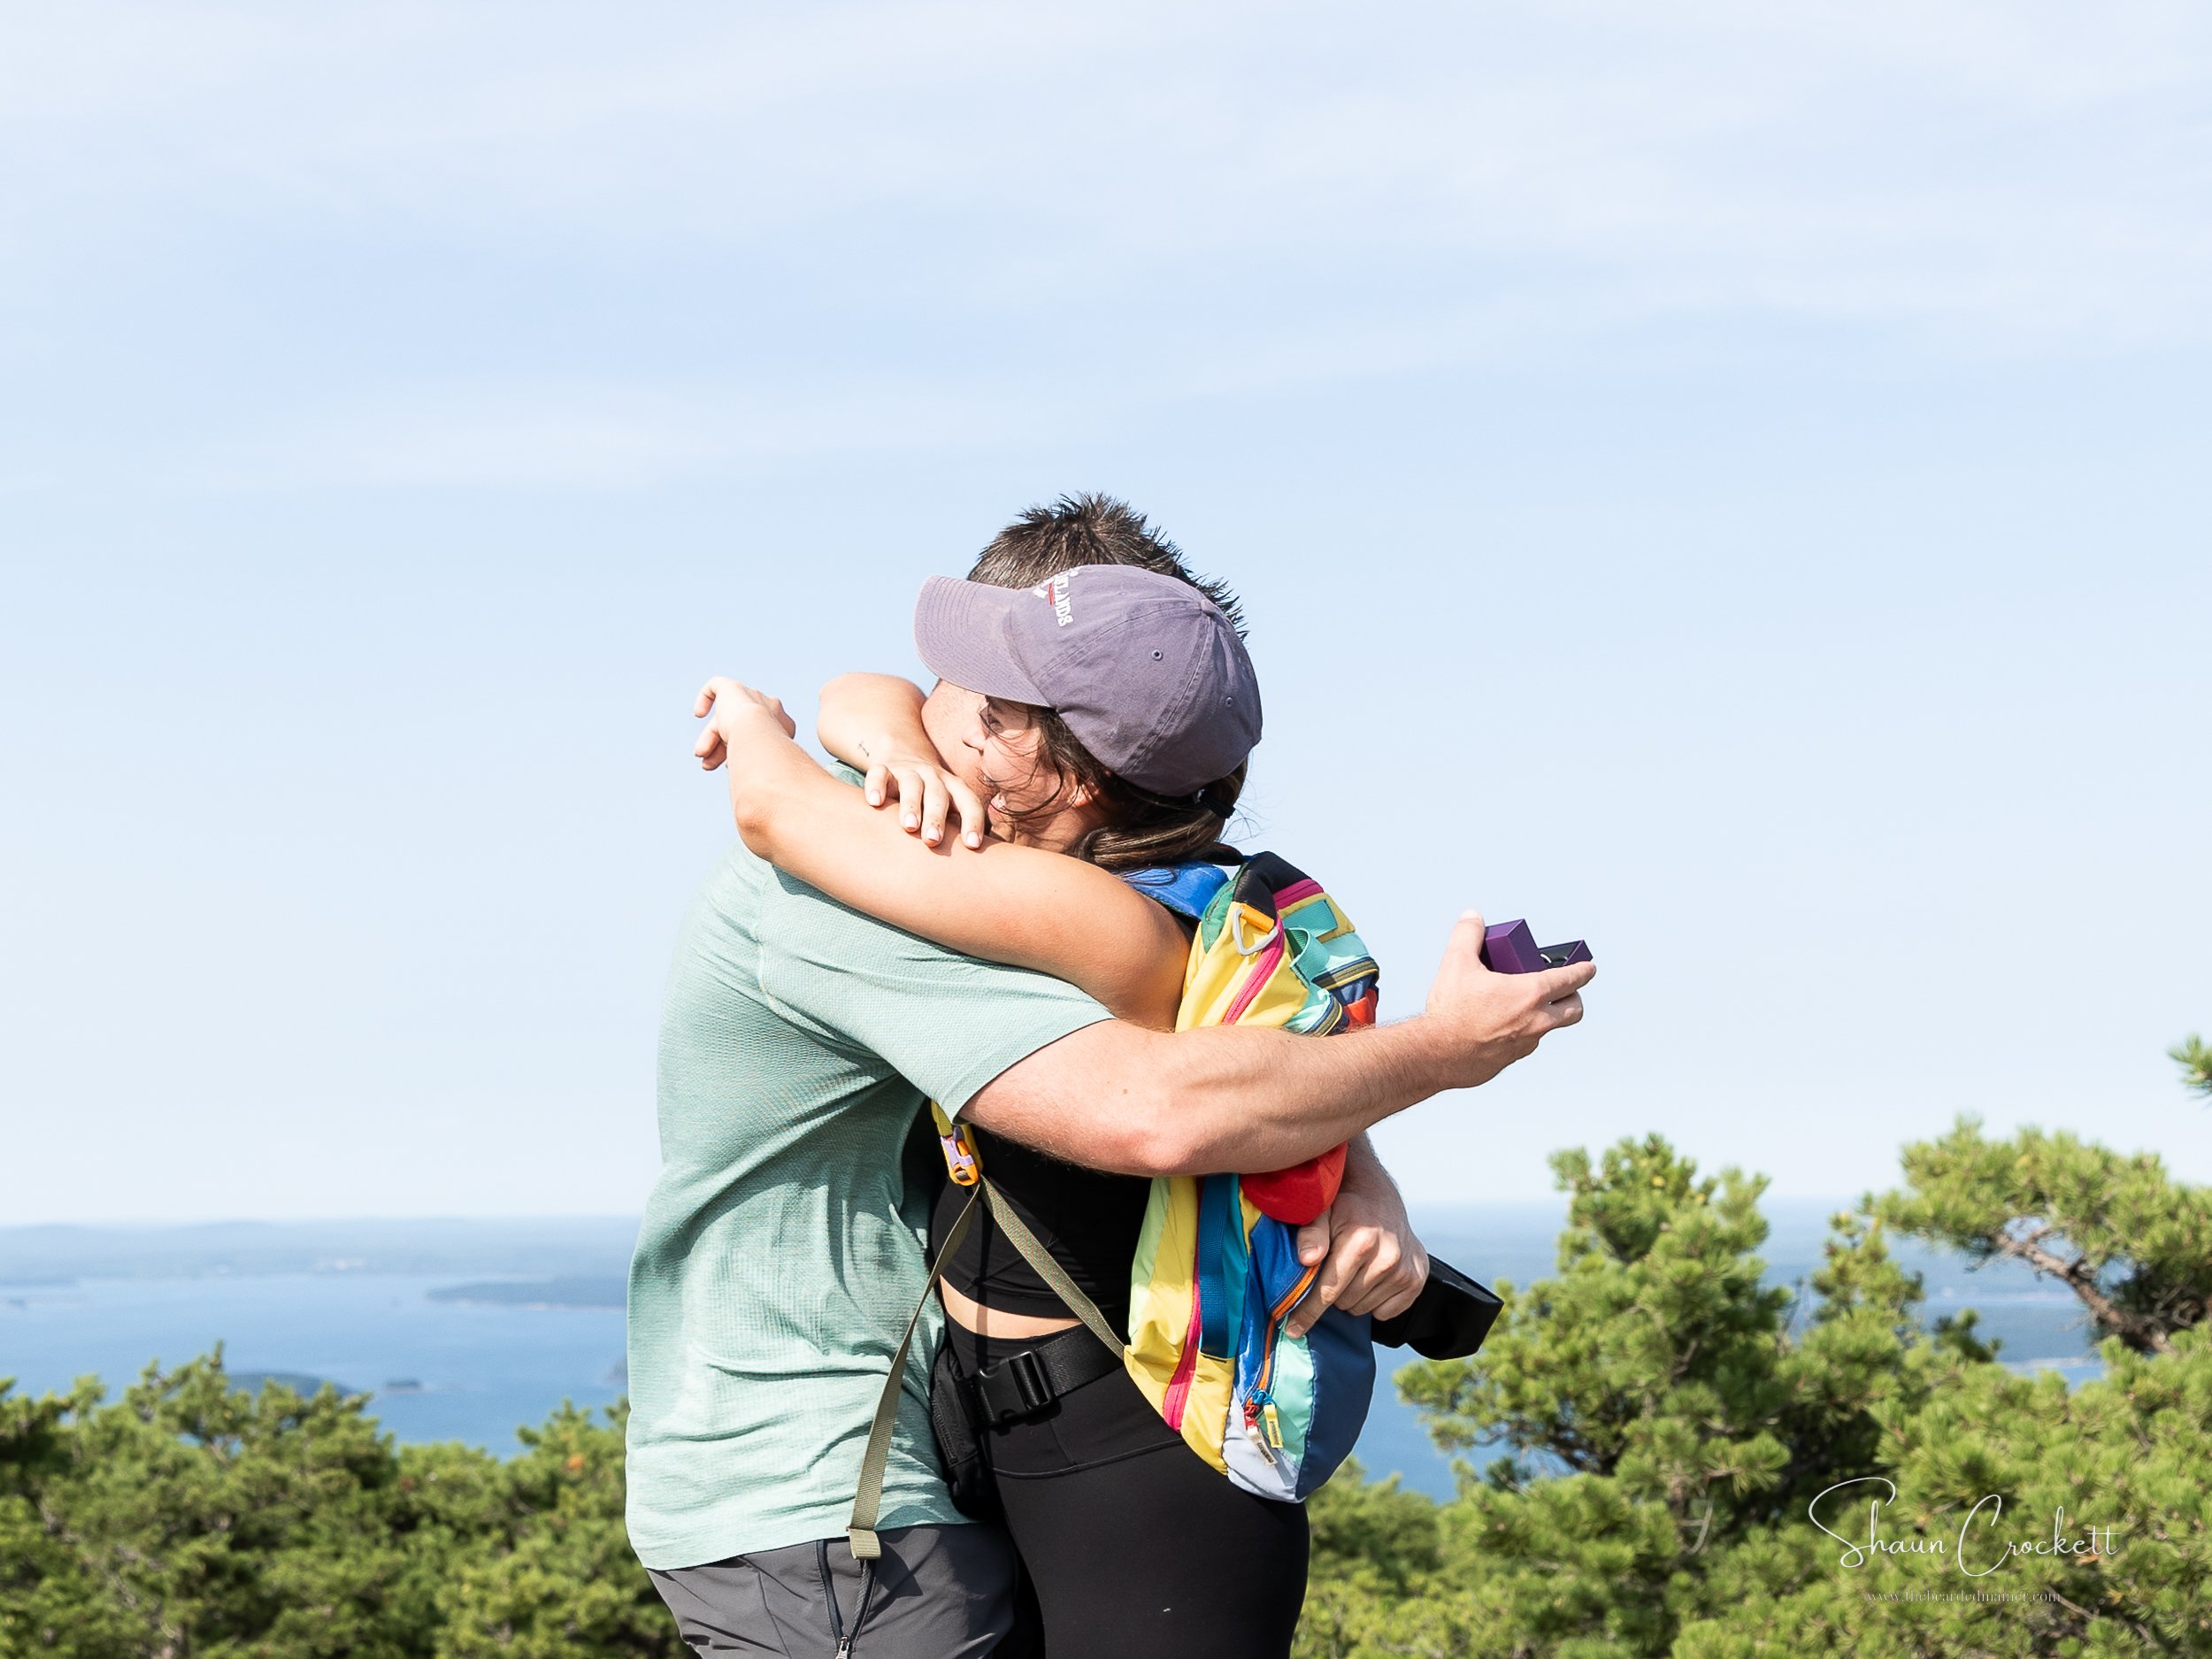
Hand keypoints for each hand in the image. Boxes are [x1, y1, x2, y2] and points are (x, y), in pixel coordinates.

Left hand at [692, 677, 795, 768]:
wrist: (759, 735)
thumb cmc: (764, 758)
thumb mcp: (762, 766)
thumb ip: (755, 767)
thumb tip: (747, 787)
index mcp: (784, 723)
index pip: (758, 734)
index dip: (740, 750)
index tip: (729, 766)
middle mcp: (770, 707)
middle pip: (741, 726)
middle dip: (722, 747)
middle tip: (707, 765)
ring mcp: (752, 695)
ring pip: (727, 717)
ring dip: (711, 737)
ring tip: (700, 754)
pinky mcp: (732, 687)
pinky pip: (716, 686)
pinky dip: (705, 699)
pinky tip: (698, 714)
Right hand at [858, 742, 987, 849]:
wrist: (904, 752)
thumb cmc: (931, 795)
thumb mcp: (949, 805)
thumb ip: (960, 827)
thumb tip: (982, 863)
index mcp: (954, 788)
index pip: (969, 803)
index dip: (973, 822)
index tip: (972, 845)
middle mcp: (934, 778)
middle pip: (938, 795)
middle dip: (937, 817)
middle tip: (933, 840)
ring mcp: (909, 772)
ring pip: (912, 785)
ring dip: (911, 805)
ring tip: (909, 826)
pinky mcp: (884, 768)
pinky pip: (880, 773)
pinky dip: (876, 786)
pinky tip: (874, 803)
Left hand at [1284, 1151, 1427, 1336]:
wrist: (1380, 1198)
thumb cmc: (1344, 1207)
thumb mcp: (1320, 1211)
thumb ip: (1310, 1233)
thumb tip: (1306, 1258)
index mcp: (1361, 1241)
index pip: (1328, 1290)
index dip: (1307, 1312)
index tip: (1293, 1329)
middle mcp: (1388, 1257)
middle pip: (1343, 1303)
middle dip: (1331, 1294)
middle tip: (1331, 1270)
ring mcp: (1405, 1270)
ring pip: (1362, 1309)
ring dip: (1351, 1297)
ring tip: (1352, 1270)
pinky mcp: (1417, 1280)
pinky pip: (1385, 1313)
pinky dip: (1373, 1302)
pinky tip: (1370, 1277)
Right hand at [1421, 910, 1592, 1088]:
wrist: (1437, 1054)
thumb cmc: (1451, 1011)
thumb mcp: (1456, 963)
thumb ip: (1467, 934)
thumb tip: (1473, 917)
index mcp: (1530, 994)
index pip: (1571, 980)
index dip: (1583, 970)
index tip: (1589, 968)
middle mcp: (1536, 1021)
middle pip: (1574, 1010)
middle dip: (1574, 997)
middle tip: (1562, 989)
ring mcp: (1527, 1043)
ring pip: (1550, 1027)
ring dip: (1545, 1015)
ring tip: (1521, 1003)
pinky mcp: (1512, 1059)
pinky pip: (1527, 1043)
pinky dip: (1522, 1031)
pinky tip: (1499, 1023)